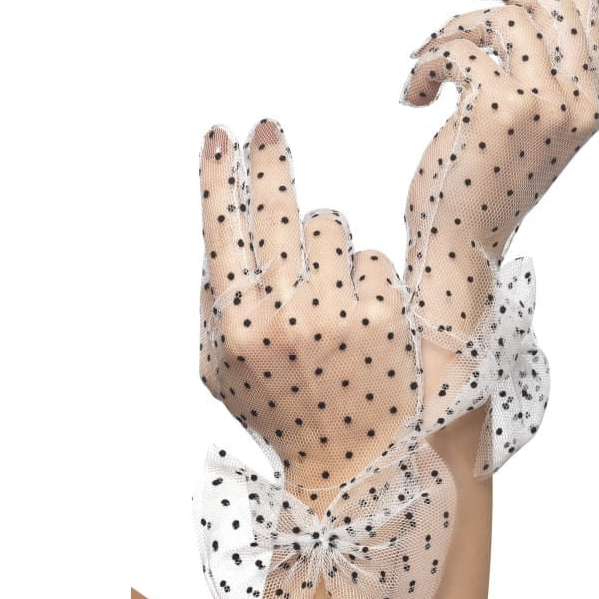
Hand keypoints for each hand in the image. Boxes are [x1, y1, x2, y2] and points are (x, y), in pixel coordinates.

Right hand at [195, 118, 455, 598]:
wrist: (350, 469)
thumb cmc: (282, 416)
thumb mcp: (224, 375)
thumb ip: (210, 310)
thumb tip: (214, 246)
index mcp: (236, 327)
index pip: (222, 230)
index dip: (219, 176)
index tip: (221, 136)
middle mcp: (283, 316)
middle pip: (277, 210)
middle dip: (269, 160)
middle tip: (268, 129)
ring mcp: (337, 316)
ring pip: (331, 227)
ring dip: (329, 245)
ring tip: (330, 290)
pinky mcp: (387, 320)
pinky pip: (375, 260)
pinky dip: (369, 278)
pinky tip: (366, 317)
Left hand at [401, 0, 598, 343]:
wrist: (453, 249)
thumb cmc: (470, 193)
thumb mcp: (504, 126)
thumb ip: (518, 74)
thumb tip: (491, 21)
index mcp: (588, 106)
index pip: (590, 19)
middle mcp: (580, 101)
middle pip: (542, 3)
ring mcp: (548, 103)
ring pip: (497, 21)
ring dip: (445, 35)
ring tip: (418, 69)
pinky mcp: (504, 107)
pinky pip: (459, 48)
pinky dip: (426, 64)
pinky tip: (412, 97)